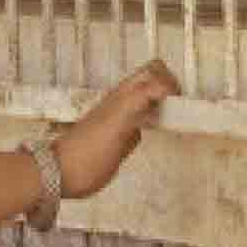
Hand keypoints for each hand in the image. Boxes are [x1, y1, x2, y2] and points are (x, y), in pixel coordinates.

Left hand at [54, 59, 178, 198]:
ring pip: (148, 99)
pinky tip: (162, 132)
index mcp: (122, 95)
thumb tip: (163, 85)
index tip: (178, 100)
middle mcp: (124, 103)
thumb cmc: (90, 149)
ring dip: (165, 103)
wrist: (65, 174)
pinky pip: (144, 121)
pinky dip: (157, 121)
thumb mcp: (116, 121)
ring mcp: (123, 120)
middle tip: (181, 107)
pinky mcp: (123, 139)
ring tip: (179, 117)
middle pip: (151, 81)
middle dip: (170, 88)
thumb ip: (137, 100)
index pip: (151, 72)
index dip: (168, 79)